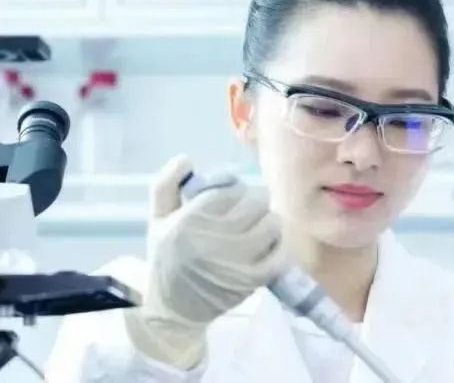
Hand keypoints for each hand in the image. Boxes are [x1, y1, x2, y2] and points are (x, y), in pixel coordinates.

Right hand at [126, 156, 286, 369]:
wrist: (173, 311)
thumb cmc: (166, 260)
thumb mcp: (157, 220)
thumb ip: (166, 184)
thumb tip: (186, 158)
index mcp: (189, 220)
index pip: (229, 187)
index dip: (234, 188)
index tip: (230, 197)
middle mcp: (214, 238)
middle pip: (256, 202)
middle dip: (253, 203)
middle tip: (247, 212)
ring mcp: (237, 260)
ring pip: (272, 223)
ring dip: (268, 223)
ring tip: (257, 229)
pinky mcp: (253, 280)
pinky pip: (280, 252)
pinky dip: (278, 246)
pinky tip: (267, 247)